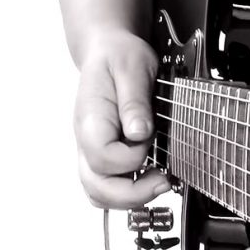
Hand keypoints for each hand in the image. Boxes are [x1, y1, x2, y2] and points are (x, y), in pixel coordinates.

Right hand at [73, 29, 170, 208]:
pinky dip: (125, 194)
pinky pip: (104, 187)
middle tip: (163, 181)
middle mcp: (85, 139)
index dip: (132, 157)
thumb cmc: (120, 57)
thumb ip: (134, 100)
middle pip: (96, 186)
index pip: (102, 157)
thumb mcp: (133, 67)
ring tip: (159, 183)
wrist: (108, 51)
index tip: (150, 139)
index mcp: (91, 118)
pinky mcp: (101, 155)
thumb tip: (139, 133)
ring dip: (129, 198)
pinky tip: (148, 180)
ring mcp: (90, 150)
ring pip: (98, 193)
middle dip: (132, 193)